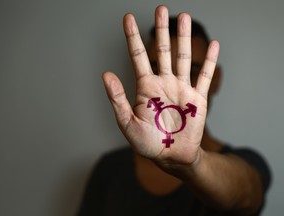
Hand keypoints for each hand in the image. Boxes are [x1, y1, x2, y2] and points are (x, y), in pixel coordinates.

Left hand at [102, 6, 219, 166]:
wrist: (170, 157)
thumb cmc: (147, 143)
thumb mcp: (127, 123)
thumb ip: (118, 98)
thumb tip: (106, 74)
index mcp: (146, 87)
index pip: (137, 56)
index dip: (132, 37)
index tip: (127, 18)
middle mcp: (163, 83)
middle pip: (163, 50)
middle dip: (162, 30)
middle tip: (161, 9)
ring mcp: (181, 89)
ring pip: (183, 58)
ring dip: (184, 38)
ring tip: (184, 17)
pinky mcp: (198, 99)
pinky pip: (204, 76)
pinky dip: (209, 61)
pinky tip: (214, 45)